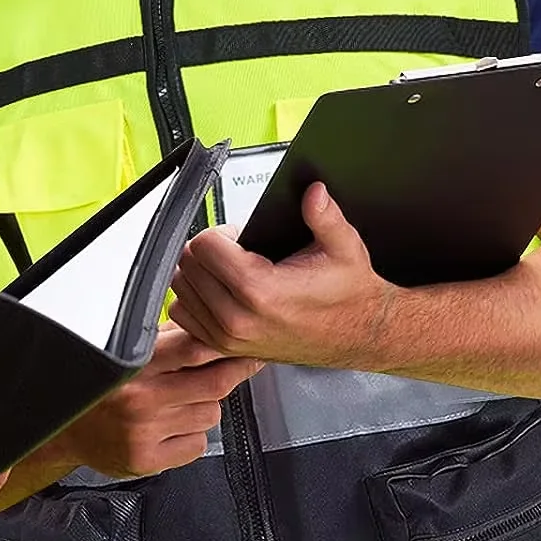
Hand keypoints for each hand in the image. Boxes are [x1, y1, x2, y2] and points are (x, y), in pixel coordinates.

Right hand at [48, 323, 262, 479]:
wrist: (60, 426)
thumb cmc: (97, 384)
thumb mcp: (125, 350)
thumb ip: (165, 340)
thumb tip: (209, 326)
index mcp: (134, 363)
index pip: (193, 349)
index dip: (225, 346)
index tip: (242, 342)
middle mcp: (140, 398)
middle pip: (213, 385)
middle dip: (234, 373)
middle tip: (242, 364)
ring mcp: (145, 432)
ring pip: (210, 415)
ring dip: (206, 405)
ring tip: (180, 400)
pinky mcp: (148, 460)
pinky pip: (197, 444)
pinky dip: (192, 435)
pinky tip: (170, 426)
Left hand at [170, 182, 400, 368]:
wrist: (360, 335)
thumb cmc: (348, 295)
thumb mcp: (344, 249)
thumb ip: (325, 217)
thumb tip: (313, 192)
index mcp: (260, 291)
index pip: (204, 245)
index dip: (221, 233)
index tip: (240, 238)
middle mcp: (237, 318)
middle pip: (188, 264)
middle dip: (208, 250)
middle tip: (237, 253)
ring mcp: (228, 337)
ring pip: (180, 288)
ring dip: (199, 273)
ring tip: (231, 271)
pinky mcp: (224, 348)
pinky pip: (183, 315)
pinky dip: (194, 298)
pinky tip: (220, 291)